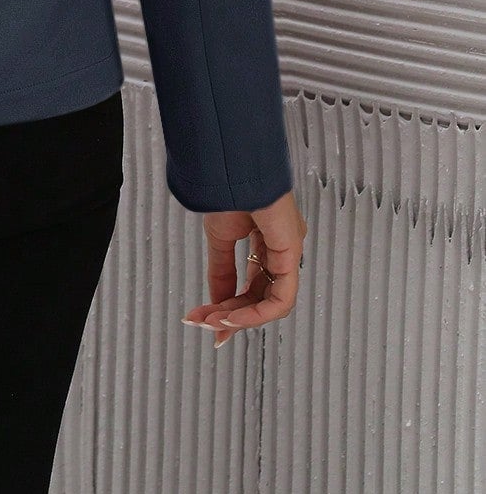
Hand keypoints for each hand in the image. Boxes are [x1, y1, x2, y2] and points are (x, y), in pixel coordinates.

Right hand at [182, 187, 305, 348]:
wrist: (229, 170)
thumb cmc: (226, 191)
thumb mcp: (219, 239)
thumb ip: (221, 273)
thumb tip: (217, 305)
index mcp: (267, 242)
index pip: (253, 287)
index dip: (229, 307)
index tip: (202, 319)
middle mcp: (282, 250)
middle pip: (259, 298)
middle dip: (229, 315)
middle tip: (202, 324)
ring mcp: (289, 253)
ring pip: (270, 303)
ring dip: (239, 317)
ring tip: (212, 320)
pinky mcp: (291, 255)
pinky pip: (280, 299)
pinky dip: (255, 313)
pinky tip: (230, 315)